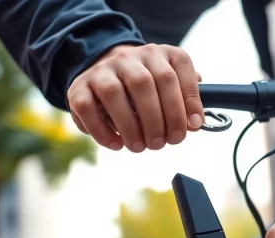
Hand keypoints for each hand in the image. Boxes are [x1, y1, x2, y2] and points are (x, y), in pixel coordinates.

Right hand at [67, 44, 203, 152]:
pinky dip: (102, 131)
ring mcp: (103, 70)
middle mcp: (130, 57)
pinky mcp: (79, 86)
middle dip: (157, 119)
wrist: (107, 73)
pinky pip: (86, 108)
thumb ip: (184, 100)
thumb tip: (195, 123)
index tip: (192, 128)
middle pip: (145, 83)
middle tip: (162, 143)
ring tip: (140, 146)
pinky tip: (117, 144)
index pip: (177, 70)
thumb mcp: (169, 86)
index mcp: (158, 54)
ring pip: (114, 93)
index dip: (188, 101)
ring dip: (130, 126)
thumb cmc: (146, 89)